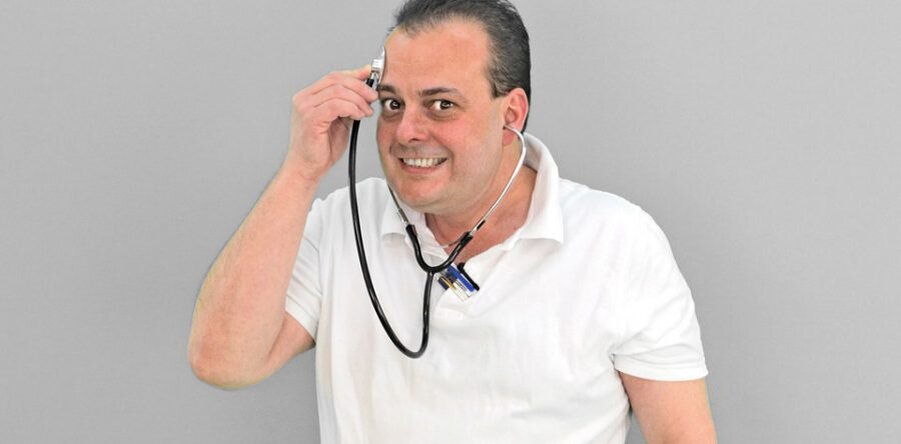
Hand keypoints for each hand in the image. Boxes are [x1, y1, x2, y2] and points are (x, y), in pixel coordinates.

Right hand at [283, 65, 377, 182]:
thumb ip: (349, 103)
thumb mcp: (340, 119)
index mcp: (308, 96)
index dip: (354, 75)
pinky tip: (358, 116)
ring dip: (358, 100)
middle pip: (336, 80)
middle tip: (372, 97)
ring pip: (338, 91)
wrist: (308, 168)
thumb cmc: (321, 148)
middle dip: (359, 87)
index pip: (333, 76)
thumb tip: (365, 88)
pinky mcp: (310, 119)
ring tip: (366, 112)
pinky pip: (336, 105)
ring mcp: (305, 108)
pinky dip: (352, 108)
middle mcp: (304, 99)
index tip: (371, 77)